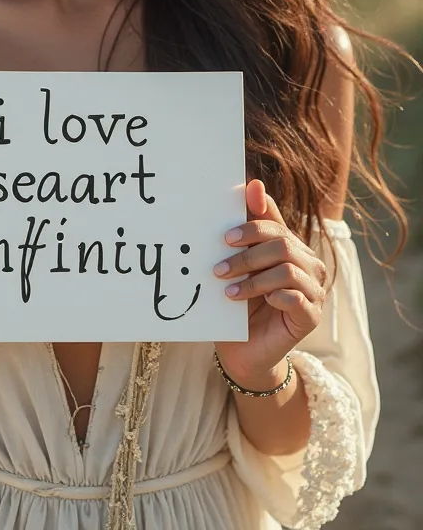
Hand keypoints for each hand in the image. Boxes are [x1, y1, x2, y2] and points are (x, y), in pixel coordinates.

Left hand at [213, 179, 326, 387]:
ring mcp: (314, 291)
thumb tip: (253, 184)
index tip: (225, 237)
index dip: (252, 227)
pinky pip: (297, 298)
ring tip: (228, 291)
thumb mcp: (240, 262)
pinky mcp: (311, 316)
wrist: (242, 349)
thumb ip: (248, 226)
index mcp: (291, 247)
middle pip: (282, 245)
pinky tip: (260, 303)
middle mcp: (308, 264)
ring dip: (253, 279)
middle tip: (219, 268)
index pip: (275, 226)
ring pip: (287, 270)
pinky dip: (276, 297)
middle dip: (247, 256)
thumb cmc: (240, 301)